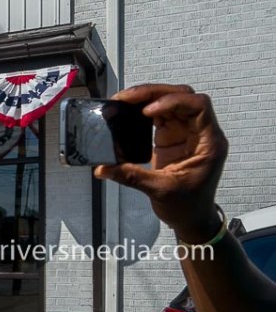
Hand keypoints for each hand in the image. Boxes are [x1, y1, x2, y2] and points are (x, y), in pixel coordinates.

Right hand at [93, 84, 228, 242]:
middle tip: (126, 98)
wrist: (191, 218)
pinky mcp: (173, 137)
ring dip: (148, 98)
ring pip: (171, 102)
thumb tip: (102, 169)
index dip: (174, 102)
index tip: (148, 112)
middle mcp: (200, 132)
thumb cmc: (187, 206)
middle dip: (155, 93)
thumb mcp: (160, 191)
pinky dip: (144, 110)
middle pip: (183, 97)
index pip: (198, 107)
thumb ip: (131, 177)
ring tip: (123, 101)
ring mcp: (186, 133)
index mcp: (208, 142)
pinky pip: (161, 114)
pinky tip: (128, 111)